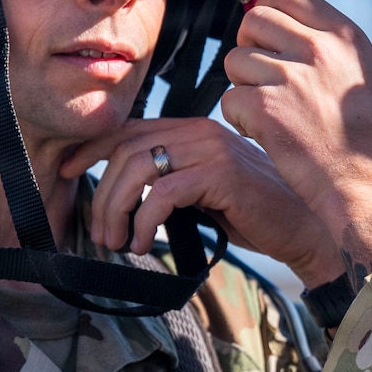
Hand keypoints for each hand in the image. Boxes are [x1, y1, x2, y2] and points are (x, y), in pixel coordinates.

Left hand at [60, 117, 344, 286]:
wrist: (306, 227)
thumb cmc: (256, 214)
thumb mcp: (206, 192)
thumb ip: (173, 181)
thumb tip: (126, 198)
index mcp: (195, 129)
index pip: (130, 128)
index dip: (91, 148)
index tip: (66, 170)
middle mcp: (201, 129)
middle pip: (126, 150)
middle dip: (101, 193)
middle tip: (98, 231)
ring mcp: (212, 148)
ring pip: (138, 169)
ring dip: (116, 209)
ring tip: (116, 241)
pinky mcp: (220, 173)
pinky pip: (162, 193)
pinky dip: (143, 221)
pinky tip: (142, 243)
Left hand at [220, 0, 371, 282]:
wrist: (366, 184)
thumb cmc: (363, 137)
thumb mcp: (356, 73)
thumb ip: (321, 43)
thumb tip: (270, 17)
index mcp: (344, 35)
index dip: (269, 12)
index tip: (267, 37)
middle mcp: (318, 49)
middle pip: (254, 21)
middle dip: (250, 48)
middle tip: (264, 79)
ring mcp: (291, 77)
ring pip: (235, 60)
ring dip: (244, 86)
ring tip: (272, 112)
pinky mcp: (265, 108)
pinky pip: (230, 98)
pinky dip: (241, 118)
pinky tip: (267, 133)